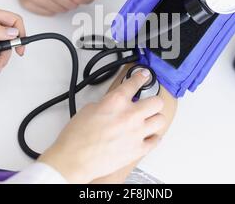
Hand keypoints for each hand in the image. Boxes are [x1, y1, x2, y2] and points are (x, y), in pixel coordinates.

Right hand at [39, 69, 164, 183]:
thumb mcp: (89, 109)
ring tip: (149, 119)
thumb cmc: (77, 137)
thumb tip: (114, 104)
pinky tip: (149, 135)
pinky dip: (153, 137)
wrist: (74, 160)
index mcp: (116, 101)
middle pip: (156, 102)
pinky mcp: (138, 149)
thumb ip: (107, 103)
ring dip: (155, 118)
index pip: (134, 83)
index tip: (144, 75)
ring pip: (160, 120)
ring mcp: (136, 133)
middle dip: (152, 100)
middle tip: (148, 102)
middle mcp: (130, 115)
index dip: (141, 76)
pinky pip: (156, 140)